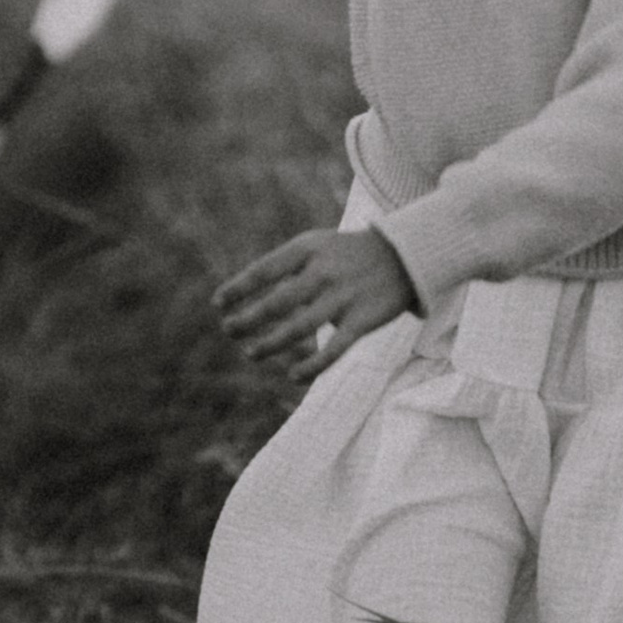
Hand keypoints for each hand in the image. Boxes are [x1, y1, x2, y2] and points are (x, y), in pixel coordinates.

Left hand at [214, 225, 414, 380]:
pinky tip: (293, 376)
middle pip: (277, 303)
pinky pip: (334, 350)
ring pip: (299, 329)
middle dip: (248, 320)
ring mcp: (343, 298)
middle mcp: (323, 272)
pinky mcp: (363, 321)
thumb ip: (285, 266)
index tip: (218, 304)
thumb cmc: (346, 253)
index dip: (238, 289)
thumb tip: (244, 294)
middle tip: (229, 330)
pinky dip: (312, 366)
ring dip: (270, 344)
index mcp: (307, 249)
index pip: (263, 271)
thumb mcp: (315, 246)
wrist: (404, 255)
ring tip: (251, 353)